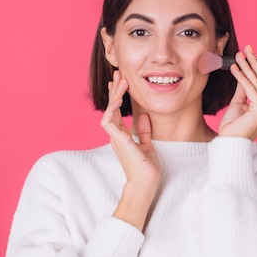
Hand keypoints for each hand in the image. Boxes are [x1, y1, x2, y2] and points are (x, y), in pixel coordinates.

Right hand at [101, 70, 161, 229]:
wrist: (146, 183)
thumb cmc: (147, 168)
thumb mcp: (147, 144)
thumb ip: (144, 131)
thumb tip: (144, 115)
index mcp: (122, 135)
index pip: (117, 110)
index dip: (118, 95)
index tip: (122, 81)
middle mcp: (116, 134)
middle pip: (111, 107)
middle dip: (114, 89)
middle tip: (117, 73)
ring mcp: (115, 137)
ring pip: (108, 111)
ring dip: (113, 95)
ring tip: (119, 80)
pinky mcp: (118, 140)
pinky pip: (108, 121)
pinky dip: (112, 108)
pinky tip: (118, 98)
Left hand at [219, 45, 256, 139]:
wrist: (229, 143)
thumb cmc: (233, 127)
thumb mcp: (239, 103)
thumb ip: (243, 89)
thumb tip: (244, 73)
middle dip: (256, 62)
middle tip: (249, 48)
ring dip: (247, 67)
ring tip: (240, 55)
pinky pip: (250, 89)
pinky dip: (241, 76)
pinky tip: (235, 68)